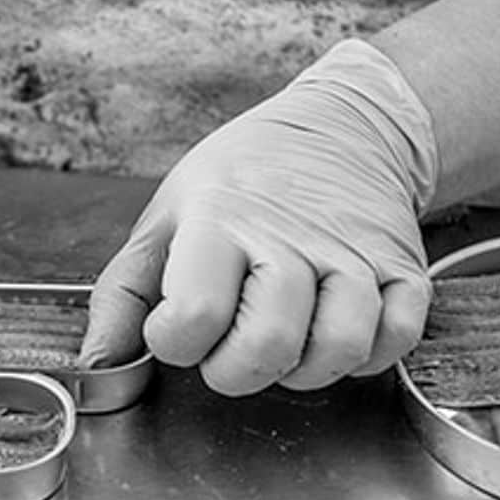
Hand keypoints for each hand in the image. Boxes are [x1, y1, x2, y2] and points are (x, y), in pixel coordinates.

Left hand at [80, 40, 437, 394]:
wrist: (341, 128)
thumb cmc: (239, 181)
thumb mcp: (165, 219)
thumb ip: (123, 296)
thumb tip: (97, 366)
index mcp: (221, 219)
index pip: (194, 317)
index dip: (175, 344)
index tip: (176, 328)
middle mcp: (292, 234)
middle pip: (267, 343)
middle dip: (233, 371)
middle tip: (226, 350)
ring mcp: (354, 251)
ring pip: (338, 348)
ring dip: (300, 370)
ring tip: (280, 344)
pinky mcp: (403, 266)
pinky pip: (395, 339)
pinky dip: (362, 357)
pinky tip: (329, 334)